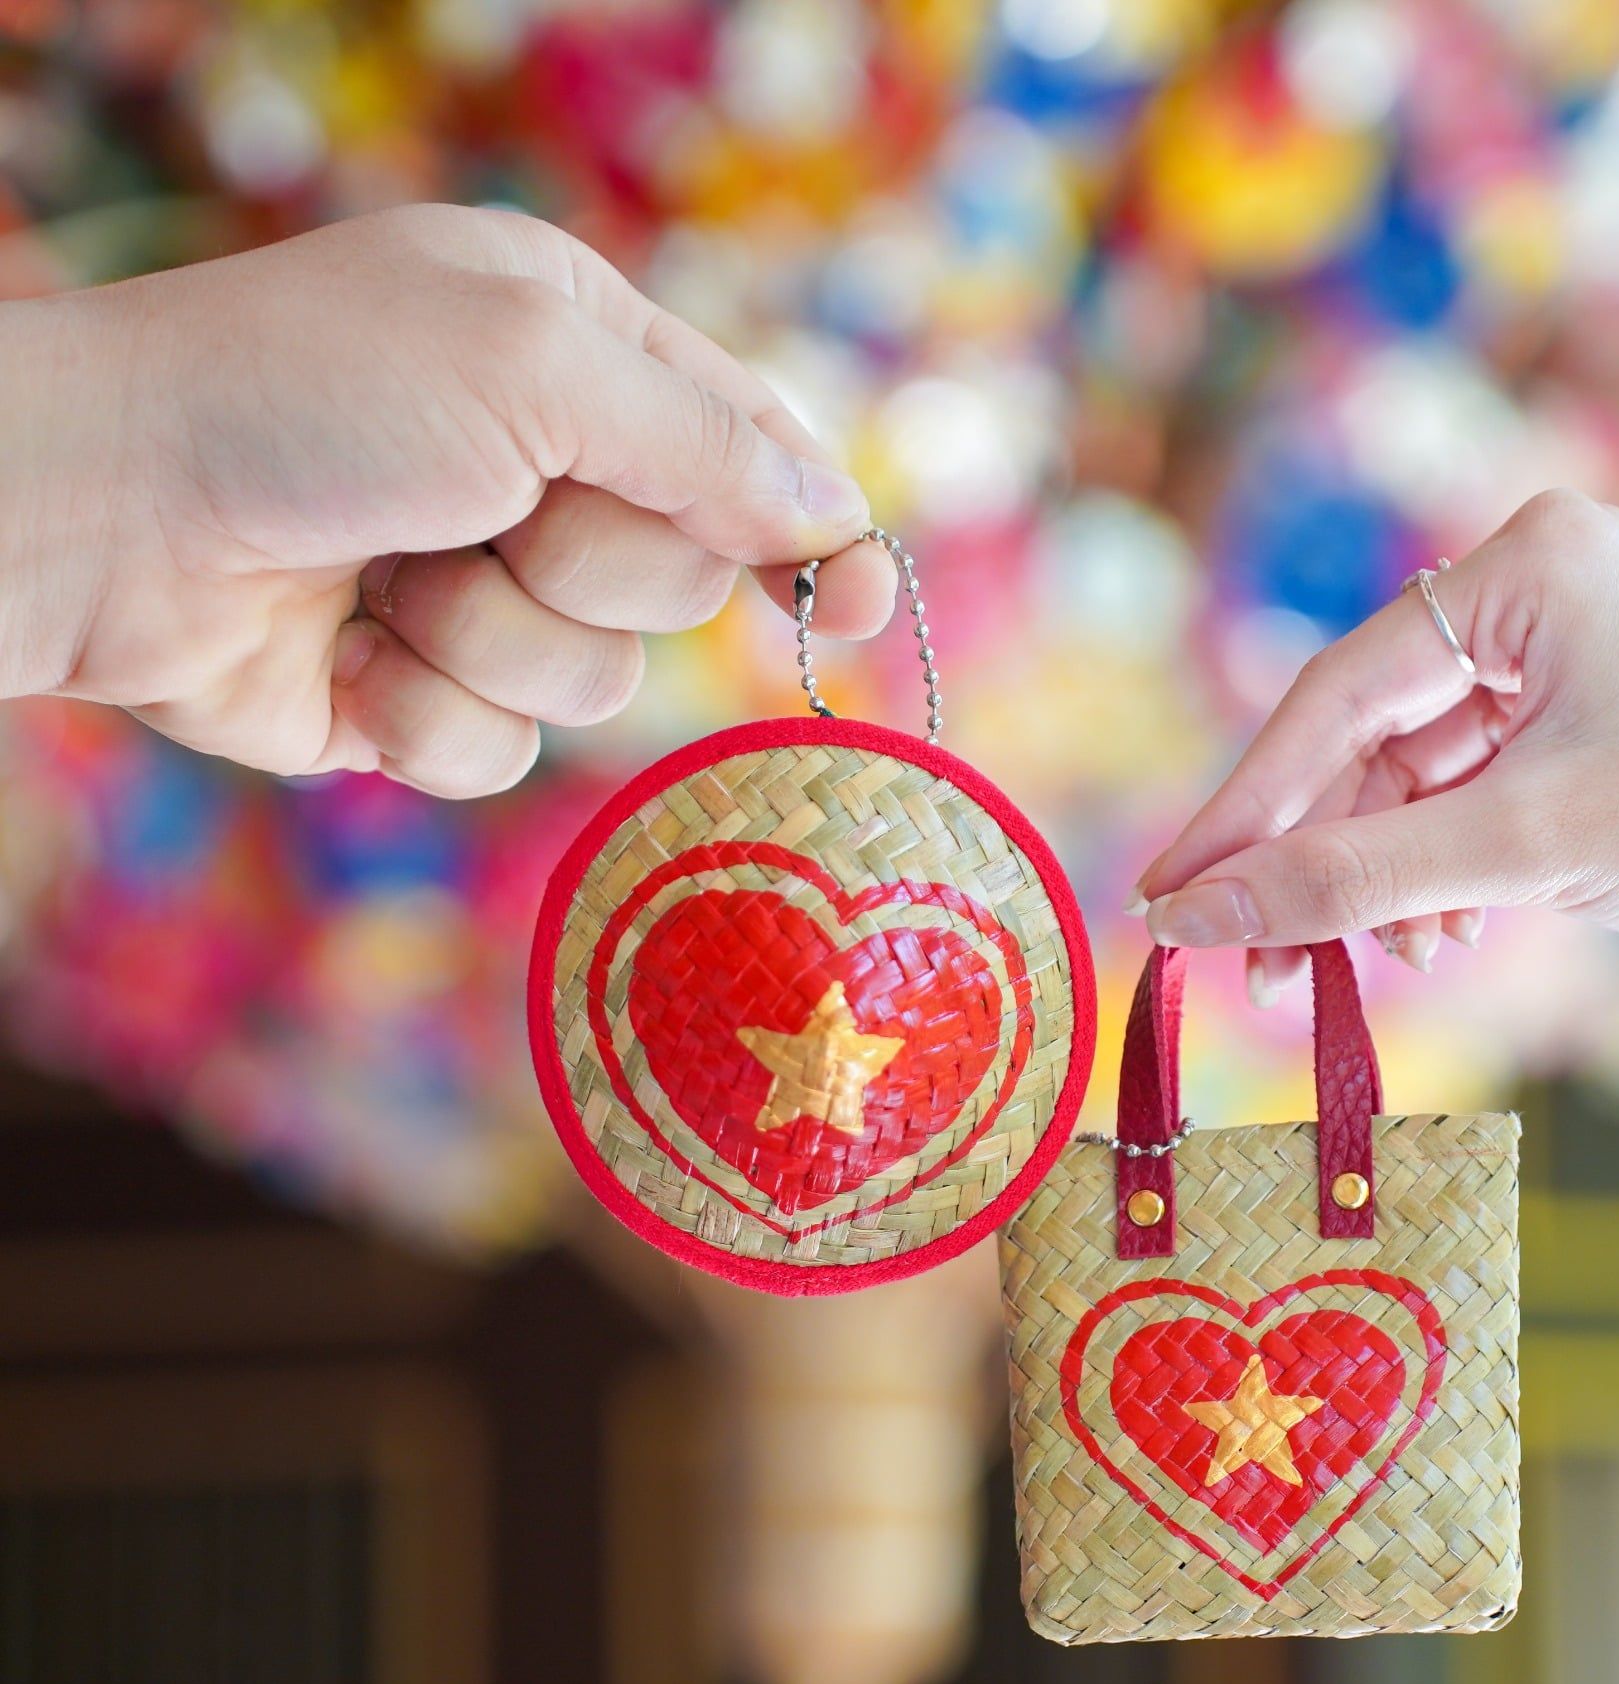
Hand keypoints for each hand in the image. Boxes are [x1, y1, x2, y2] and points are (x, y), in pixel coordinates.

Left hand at [0, 204, 895, 793]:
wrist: (109, 514)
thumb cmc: (309, 397)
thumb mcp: (533, 370)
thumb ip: (705, 445)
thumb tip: (836, 513)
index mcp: (577, 353)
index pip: (748, 447)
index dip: (812, 525)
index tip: (865, 603)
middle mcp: (542, 470)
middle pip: (682, 579)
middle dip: (588, 566)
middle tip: (486, 512)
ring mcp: (482, 587)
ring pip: (598, 680)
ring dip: (491, 640)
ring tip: (389, 580)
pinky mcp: (425, 693)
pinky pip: (505, 751)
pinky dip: (429, 713)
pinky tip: (351, 656)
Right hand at [1139, 490, 1618, 1039]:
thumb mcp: (1520, 849)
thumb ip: (1343, 881)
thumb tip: (1192, 916)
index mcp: (1522, 563)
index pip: (1333, 696)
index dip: (1243, 811)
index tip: (1167, 897)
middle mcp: (1531, 582)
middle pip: (1365, 738)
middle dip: (1317, 861)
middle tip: (1252, 964)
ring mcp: (1558, 644)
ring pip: (1411, 775)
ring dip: (1383, 878)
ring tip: (1375, 965)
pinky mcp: (1579, 705)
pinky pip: (1467, 787)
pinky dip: (1442, 866)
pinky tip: (1443, 932)